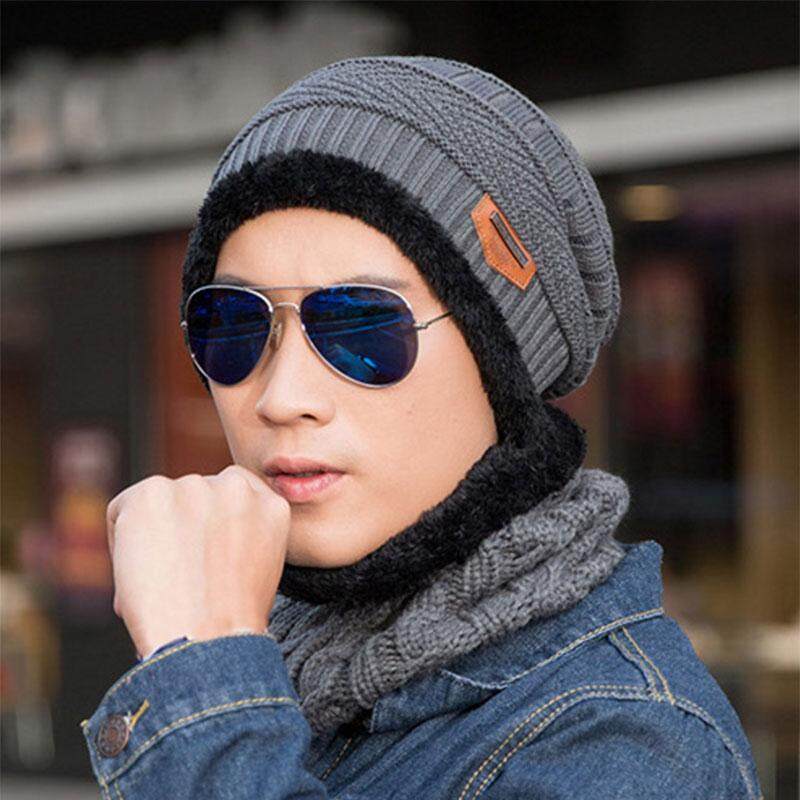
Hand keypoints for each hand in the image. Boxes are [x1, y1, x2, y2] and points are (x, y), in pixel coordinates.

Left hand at [106, 464, 290, 659]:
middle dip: (179, 531)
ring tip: (158, 583)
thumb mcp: (257, 566)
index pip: (231, 498)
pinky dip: (119, 543)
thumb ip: (240, 534)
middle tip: (175, 579)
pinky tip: (137, 575)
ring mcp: (194, 486)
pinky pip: (122, 510)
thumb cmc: (229, 622)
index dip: (210, 530)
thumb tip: (196, 532)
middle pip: (192, 498)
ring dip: (151, 536)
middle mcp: (235, 486)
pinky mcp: (153, 492)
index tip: (202, 561)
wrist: (206, 639)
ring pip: (157, 504)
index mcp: (270, 504)